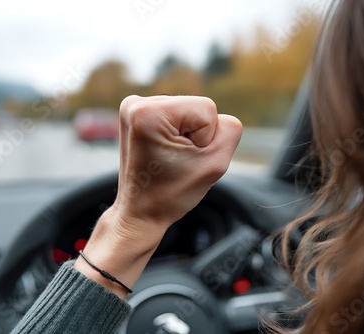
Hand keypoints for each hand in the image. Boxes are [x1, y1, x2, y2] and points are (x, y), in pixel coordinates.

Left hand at [75, 95, 241, 296]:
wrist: (140, 212)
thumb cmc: (172, 193)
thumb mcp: (215, 162)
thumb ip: (230, 129)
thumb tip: (218, 116)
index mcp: (150, 112)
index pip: (208, 109)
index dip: (205, 139)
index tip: (183, 159)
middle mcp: (137, 103)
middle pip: (197, 107)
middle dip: (195, 136)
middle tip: (176, 161)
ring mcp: (133, 107)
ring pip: (187, 111)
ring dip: (185, 135)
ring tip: (168, 158)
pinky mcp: (136, 114)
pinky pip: (175, 116)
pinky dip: (174, 134)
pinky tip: (162, 152)